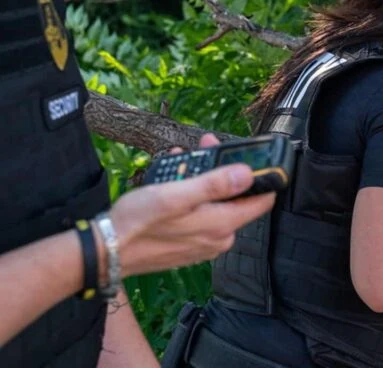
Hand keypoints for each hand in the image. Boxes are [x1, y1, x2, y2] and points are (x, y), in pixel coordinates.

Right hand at [104, 134, 275, 277]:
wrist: (104, 253)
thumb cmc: (138, 222)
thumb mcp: (176, 195)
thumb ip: (215, 185)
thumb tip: (250, 174)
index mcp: (222, 226)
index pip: (262, 201)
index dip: (260, 175)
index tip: (250, 155)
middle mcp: (219, 239)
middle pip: (236, 199)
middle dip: (224, 170)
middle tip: (205, 146)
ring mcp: (203, 244)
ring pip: (215, 205)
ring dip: (203, 180)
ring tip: (183, 158)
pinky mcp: (188, 246)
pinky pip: (199, 216)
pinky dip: (191, 197)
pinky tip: (173, 180)